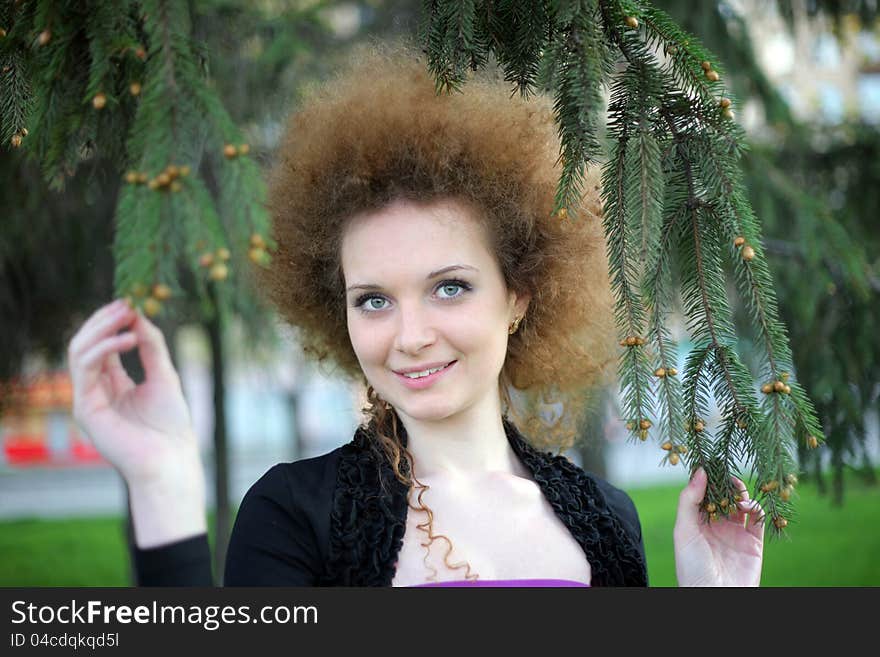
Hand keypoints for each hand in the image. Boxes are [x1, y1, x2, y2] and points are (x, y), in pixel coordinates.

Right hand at [67, 299, 201, 486]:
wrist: (171, 459)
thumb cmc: (171, 425)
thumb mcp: (165, 375)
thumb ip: (151, 346)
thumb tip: (138, 314)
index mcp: (115, 384)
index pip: (104, 345)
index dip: (114, 322)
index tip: (132, 301)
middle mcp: (97, 390)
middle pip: (86, 344)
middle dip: (104, 320)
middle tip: (125, 302)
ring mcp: (88, 399)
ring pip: (79, 351)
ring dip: (101, 328)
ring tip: (126, 315)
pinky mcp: (85, 408)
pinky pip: (85, 368)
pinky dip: (104, 349)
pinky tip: (127, 340)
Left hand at [673, 467, 763, 586]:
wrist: (715, 597)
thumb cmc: (692, 566)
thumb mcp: (684, 530)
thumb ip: (689, 500)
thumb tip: (700, 471)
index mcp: (696, 521)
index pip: (703, 493)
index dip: (707, 478)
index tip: (710, 462)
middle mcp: (716, 525)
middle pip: (724, 496)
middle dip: (726, 483)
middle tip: (727, 474)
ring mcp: (735, 533)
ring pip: (742, 505)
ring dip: (741, 494)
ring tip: (737, 493)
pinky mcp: (754, 543)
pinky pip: (759, 520)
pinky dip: (757, 508)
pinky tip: (748, 505)